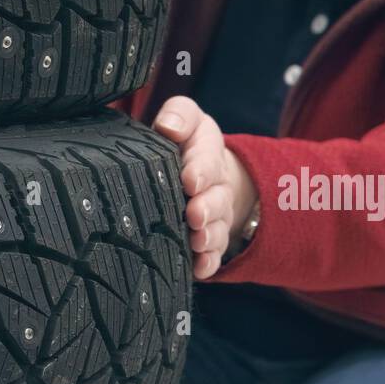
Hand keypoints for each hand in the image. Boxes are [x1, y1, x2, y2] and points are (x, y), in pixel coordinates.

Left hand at [153, 97, 258, 278]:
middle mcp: (214, 187)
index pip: (207, 157)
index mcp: (206, 154)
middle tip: (194, 214)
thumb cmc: (182, 146)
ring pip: (215, 229)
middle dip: (207, 207)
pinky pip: (212, 255)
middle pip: (216, 199)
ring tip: (197, 240)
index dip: (201, 169)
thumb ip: (179, 115)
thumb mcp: (185, 121)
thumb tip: (168, 126)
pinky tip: (199, 268)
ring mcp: (213, 217)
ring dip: (208, 236)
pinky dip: (207, 263)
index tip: (189, 180)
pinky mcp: (208, 241)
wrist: (199, 175)